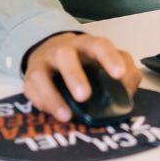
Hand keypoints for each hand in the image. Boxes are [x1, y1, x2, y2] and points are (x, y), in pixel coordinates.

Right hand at [23, 32, 141, 121]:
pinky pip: (32, 90)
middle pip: (66, 55)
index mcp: (88, 45)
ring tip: (67, 115)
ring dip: (53, 96)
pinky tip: (56, 114)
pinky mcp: (31, 77)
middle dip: (74, 76)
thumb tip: (128, 91)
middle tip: (85, 96)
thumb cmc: (85, 61)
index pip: (99, 45)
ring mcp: (45, 62)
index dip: (109, 58)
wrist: (52, 50)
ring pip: (42, 74)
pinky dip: (43, 103)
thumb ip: (125, 73)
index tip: (119, 74)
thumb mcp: (107, 61)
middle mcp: (64, 49)